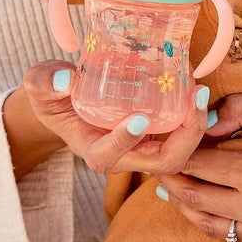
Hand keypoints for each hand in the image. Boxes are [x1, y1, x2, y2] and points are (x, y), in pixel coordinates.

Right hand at [10, 60, 210, 177]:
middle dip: (184, 136)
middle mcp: (122, 154)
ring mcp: (142, 146)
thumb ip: (46, 82)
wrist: (66, 101)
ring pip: (177, 153)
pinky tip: (200, 92)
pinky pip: (180, 136)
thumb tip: (64, 79)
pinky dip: (193, 119)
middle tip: (194, 97)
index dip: (124, 142)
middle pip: (160, 162)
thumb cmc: (53, 95)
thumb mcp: (41, 85)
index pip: (109, 156)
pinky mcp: (155, 134)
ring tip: (200, 91)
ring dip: (194, 128)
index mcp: (91, 148)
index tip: (139, 118)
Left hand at [159, 90, 241, 241]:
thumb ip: (241, 107)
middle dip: (174, 181)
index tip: (165, 143)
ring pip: (214, 229)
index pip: (199, 162)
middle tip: (161, 166)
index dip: (177, 152)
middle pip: (198, 198)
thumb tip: (204, 120)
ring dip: (188, 212)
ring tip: (174, 193)